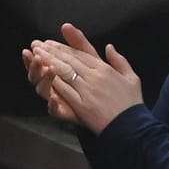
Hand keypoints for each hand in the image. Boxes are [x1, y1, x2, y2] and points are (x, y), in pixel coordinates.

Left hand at [27, 23, 142, 133]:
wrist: (131, 126)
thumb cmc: (131, 103)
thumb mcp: (131, 77)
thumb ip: (119, 60)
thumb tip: (109, 47)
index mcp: (105, 69)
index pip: (80, 54)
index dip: (64, 47)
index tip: (50, 43)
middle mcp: (96, 77)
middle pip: (69, 60)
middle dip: (51, 51)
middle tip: (37, 44)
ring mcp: (88, 90)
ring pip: (65, 72)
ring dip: (49, 62)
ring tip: (36, 55)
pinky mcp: (82, 105)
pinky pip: (65, 90)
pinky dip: (54, 81)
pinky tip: (44, 74)